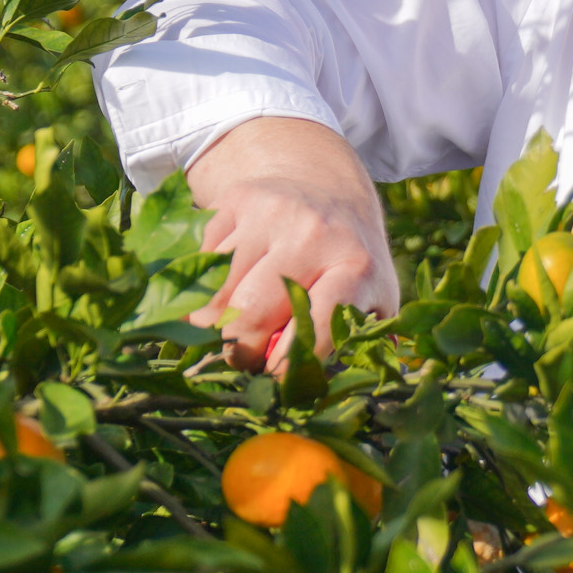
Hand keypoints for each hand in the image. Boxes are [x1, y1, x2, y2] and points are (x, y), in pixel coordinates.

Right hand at [187, 115, 398, 367]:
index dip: (287, 363)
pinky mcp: (234, 201)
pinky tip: (217, 296)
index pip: (315, 326)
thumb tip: (313, 384)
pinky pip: (200, 264)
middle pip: (252, 312)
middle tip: (244, 358)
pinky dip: (200, 289)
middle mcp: (313, 235)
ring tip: (227, 329)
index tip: (273, 377)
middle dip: (240, 350)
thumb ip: (353, 341)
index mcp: (357, 266)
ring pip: (217, 292)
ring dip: (212, 323)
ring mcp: (270, 213)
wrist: (326, 189)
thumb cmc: (348, 260)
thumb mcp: (372, 298)